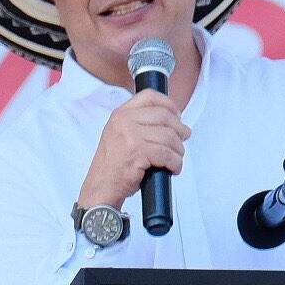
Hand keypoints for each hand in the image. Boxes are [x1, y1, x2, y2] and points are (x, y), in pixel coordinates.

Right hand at [76, 90, 190, 209]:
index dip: (169, 104)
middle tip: (183, 138)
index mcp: (120, 114)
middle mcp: (123, 121)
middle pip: (164, 116)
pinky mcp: (137, 152)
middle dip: (179, 129)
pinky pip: (167, 154)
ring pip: (169, 136)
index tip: (177, 116)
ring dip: (178, 150)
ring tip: (176, 158)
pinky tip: (173, 168)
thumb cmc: (113, 166)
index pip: (150, 96)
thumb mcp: (120, 135)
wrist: (101, 188)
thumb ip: (139, 124)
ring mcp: (130, 136)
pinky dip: (175, 163)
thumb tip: (172, 120)